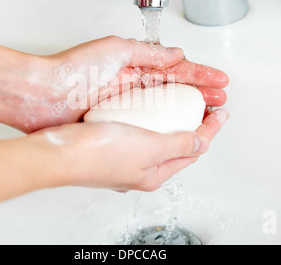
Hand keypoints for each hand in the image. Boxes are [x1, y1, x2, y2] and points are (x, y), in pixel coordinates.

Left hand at [20, 36, 228, 132]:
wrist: (41, 96)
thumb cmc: (70, 70)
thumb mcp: (114, 50)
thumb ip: (147, 53)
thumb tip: (175, 54)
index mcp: (132, 66)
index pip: (174, 69)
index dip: (199, 75)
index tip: (219, 81)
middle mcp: (131, 86)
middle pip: (174, 90)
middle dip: (199, 94)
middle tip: (220, 100)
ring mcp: (124, 107)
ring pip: (163, 110)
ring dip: (186, 112)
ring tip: (207, 116)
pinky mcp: (115, 124)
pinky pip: (145, 126)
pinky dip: (163, 128)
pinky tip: (176, 132)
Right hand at [30, 108, 228, 191]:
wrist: (59, 153)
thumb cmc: (97, 153)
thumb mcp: (147, 147)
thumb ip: (177, 145)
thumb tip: (201, 144)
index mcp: (154, 173)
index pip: (192, 150)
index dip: (210, 130)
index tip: (222, 113)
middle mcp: (140, 170)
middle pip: (177, 147)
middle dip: (193, 127)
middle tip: (203, 109)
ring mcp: (124, 160)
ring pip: (157, 140)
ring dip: (170, 123)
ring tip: (178, 106)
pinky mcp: (109, 147)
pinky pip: (138, 133)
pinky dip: (148, 121)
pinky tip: (143, 110)